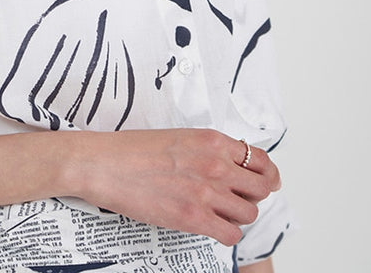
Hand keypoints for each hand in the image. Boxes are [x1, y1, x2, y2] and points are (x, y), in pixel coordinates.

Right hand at [68, 128, 280, 246]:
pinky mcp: (193, 217)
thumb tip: (225, 166)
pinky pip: (231, 234)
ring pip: (248, 213)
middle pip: (261, 188)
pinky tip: (210, 226)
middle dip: (252, 196)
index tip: (266, 181)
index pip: (260, 159)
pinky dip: (225, 233)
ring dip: (236, 216)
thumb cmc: (130, 149)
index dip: (267, 174)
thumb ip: (205, 150)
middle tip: (238, 199)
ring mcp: (206, 192)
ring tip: (218, 213)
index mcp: (211, 140)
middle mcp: (215, 164)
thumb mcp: (176, 137)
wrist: (103, 163)